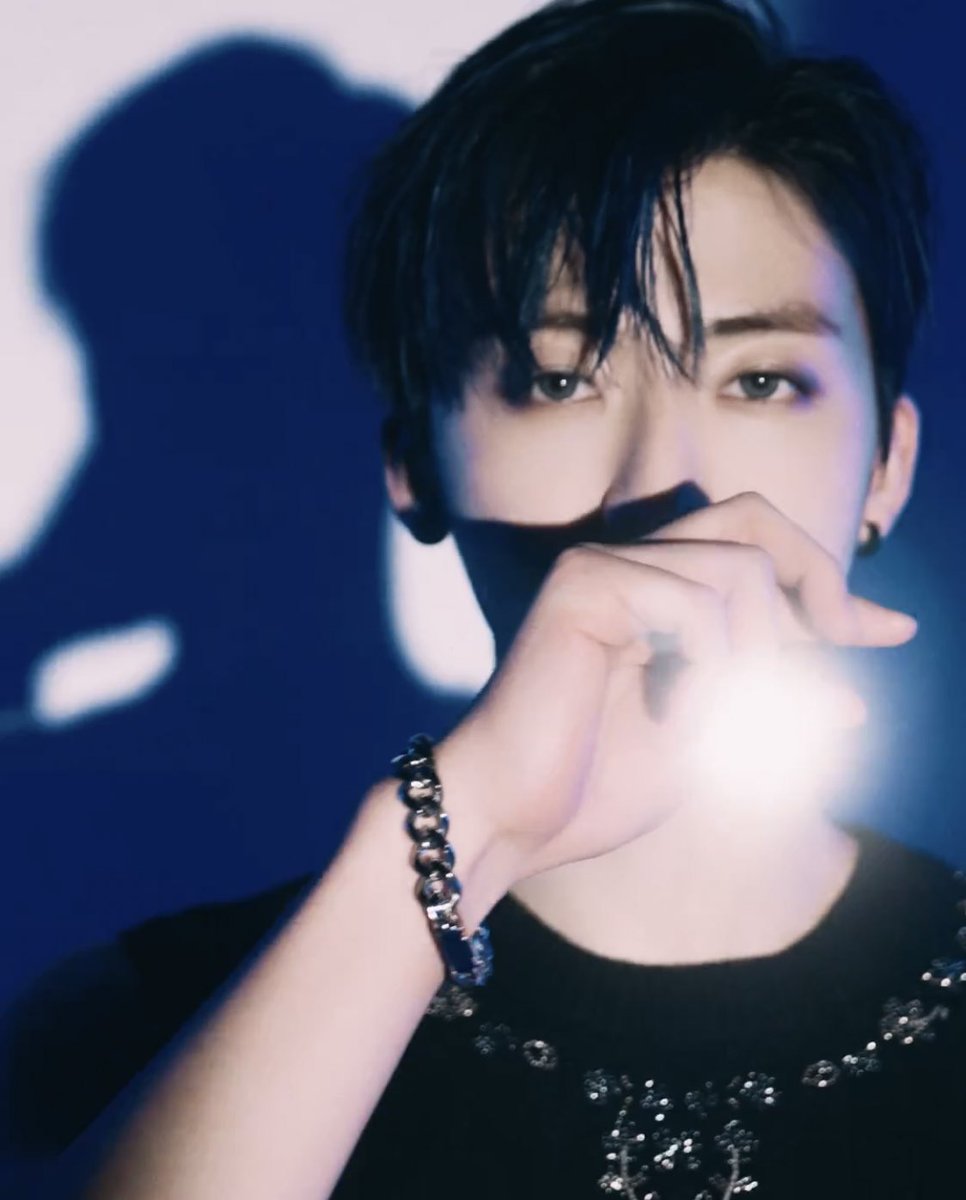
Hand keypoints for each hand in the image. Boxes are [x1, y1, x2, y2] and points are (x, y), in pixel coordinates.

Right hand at [434, 491, 916, 884]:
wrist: (512, 821)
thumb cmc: (594, 789)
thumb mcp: (711, 745)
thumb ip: (770, 707)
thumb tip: (852, 697)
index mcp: (655, 596)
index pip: (758, 552)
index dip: (831, 584)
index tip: (892, 631)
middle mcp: (628, 564)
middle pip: (753, 516)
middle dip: (816, 575)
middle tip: (841, 643)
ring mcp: (602, 566)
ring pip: (738, 567)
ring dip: (760, 654)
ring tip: (725, 721)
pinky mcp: (582, 585)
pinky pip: (695, 603)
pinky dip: (713, 668)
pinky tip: (679, 717)